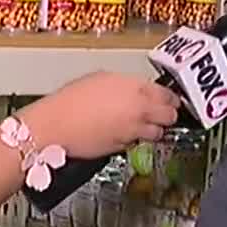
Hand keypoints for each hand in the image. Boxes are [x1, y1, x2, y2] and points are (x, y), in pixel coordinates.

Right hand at [20, 72, 180, 158]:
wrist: (56, 125)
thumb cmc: (71, 100)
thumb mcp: (102, 79)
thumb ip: (126, 86)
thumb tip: (135, 90)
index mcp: (136, 88)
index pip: (168, 95)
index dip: (170, 98)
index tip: (170, 100)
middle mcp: (140, 110)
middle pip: (170, 116)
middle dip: (167, 115)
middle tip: (161, 113)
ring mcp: (133, 131)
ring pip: (158, 133)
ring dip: (153, 129)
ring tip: (140, 124)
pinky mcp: (124, 147)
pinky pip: (137, 143)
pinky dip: (134, 139)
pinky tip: (121, 132)